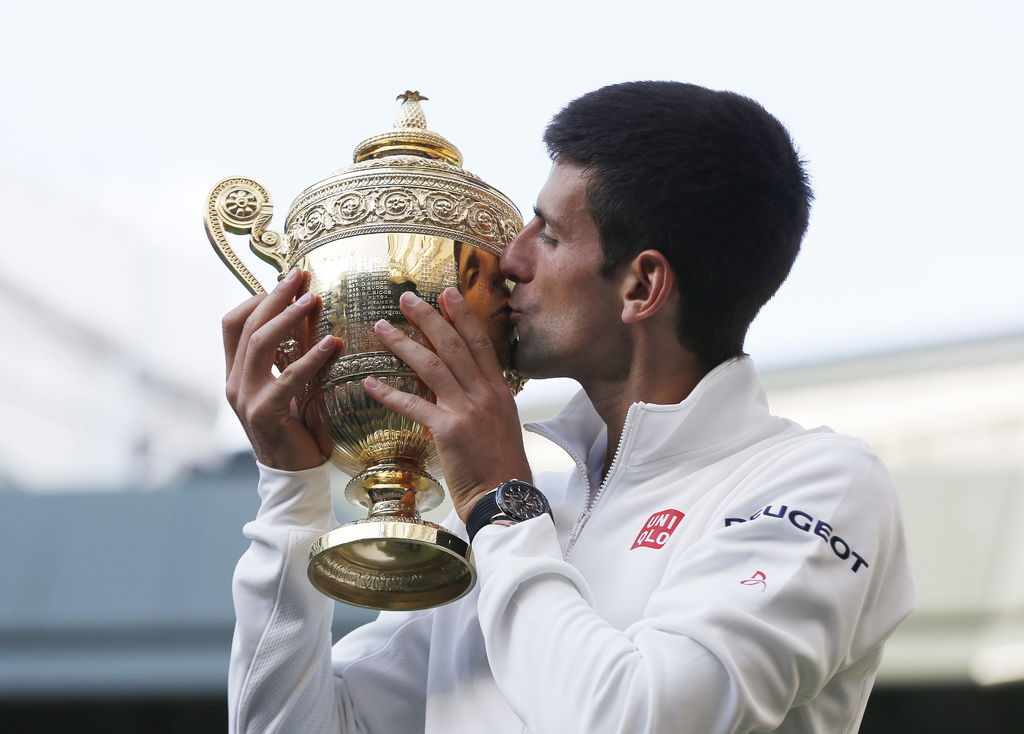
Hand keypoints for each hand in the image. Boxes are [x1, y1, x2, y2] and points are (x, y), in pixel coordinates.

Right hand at [222, 267, 340, 470]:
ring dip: (288, 317)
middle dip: (276, 296)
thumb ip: (292, 357)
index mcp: (237, 373)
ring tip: (314, 299)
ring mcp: (246, 398)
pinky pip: (287, 378)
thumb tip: (313, 317)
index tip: (289, 280)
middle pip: (248, 326)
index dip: (257, 297)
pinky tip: (331, 343)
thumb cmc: (299, 428)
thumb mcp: (292, 386)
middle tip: (302, 275)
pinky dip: (310, 358)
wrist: (294, 475)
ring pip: (260, 344)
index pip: (234, 323)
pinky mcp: (265, 414)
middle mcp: (235, 382)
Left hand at [364, 288, 531, 521]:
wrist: (504, 496)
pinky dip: (389, 393)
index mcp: (498, 390)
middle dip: (429, 318)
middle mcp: (484, 394)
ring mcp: (466, 411)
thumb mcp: (502, 423)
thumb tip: (465, 383)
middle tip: (406, 298)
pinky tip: (370, 383)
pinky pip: (413, 405)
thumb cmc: (501, 464)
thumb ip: (484, 399)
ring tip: (381, 327)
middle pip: (453, 346)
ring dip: (403, 344)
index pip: (479, 343)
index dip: (462, 316)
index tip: (447, 293)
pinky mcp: (447, 431)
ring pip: (431, 367)